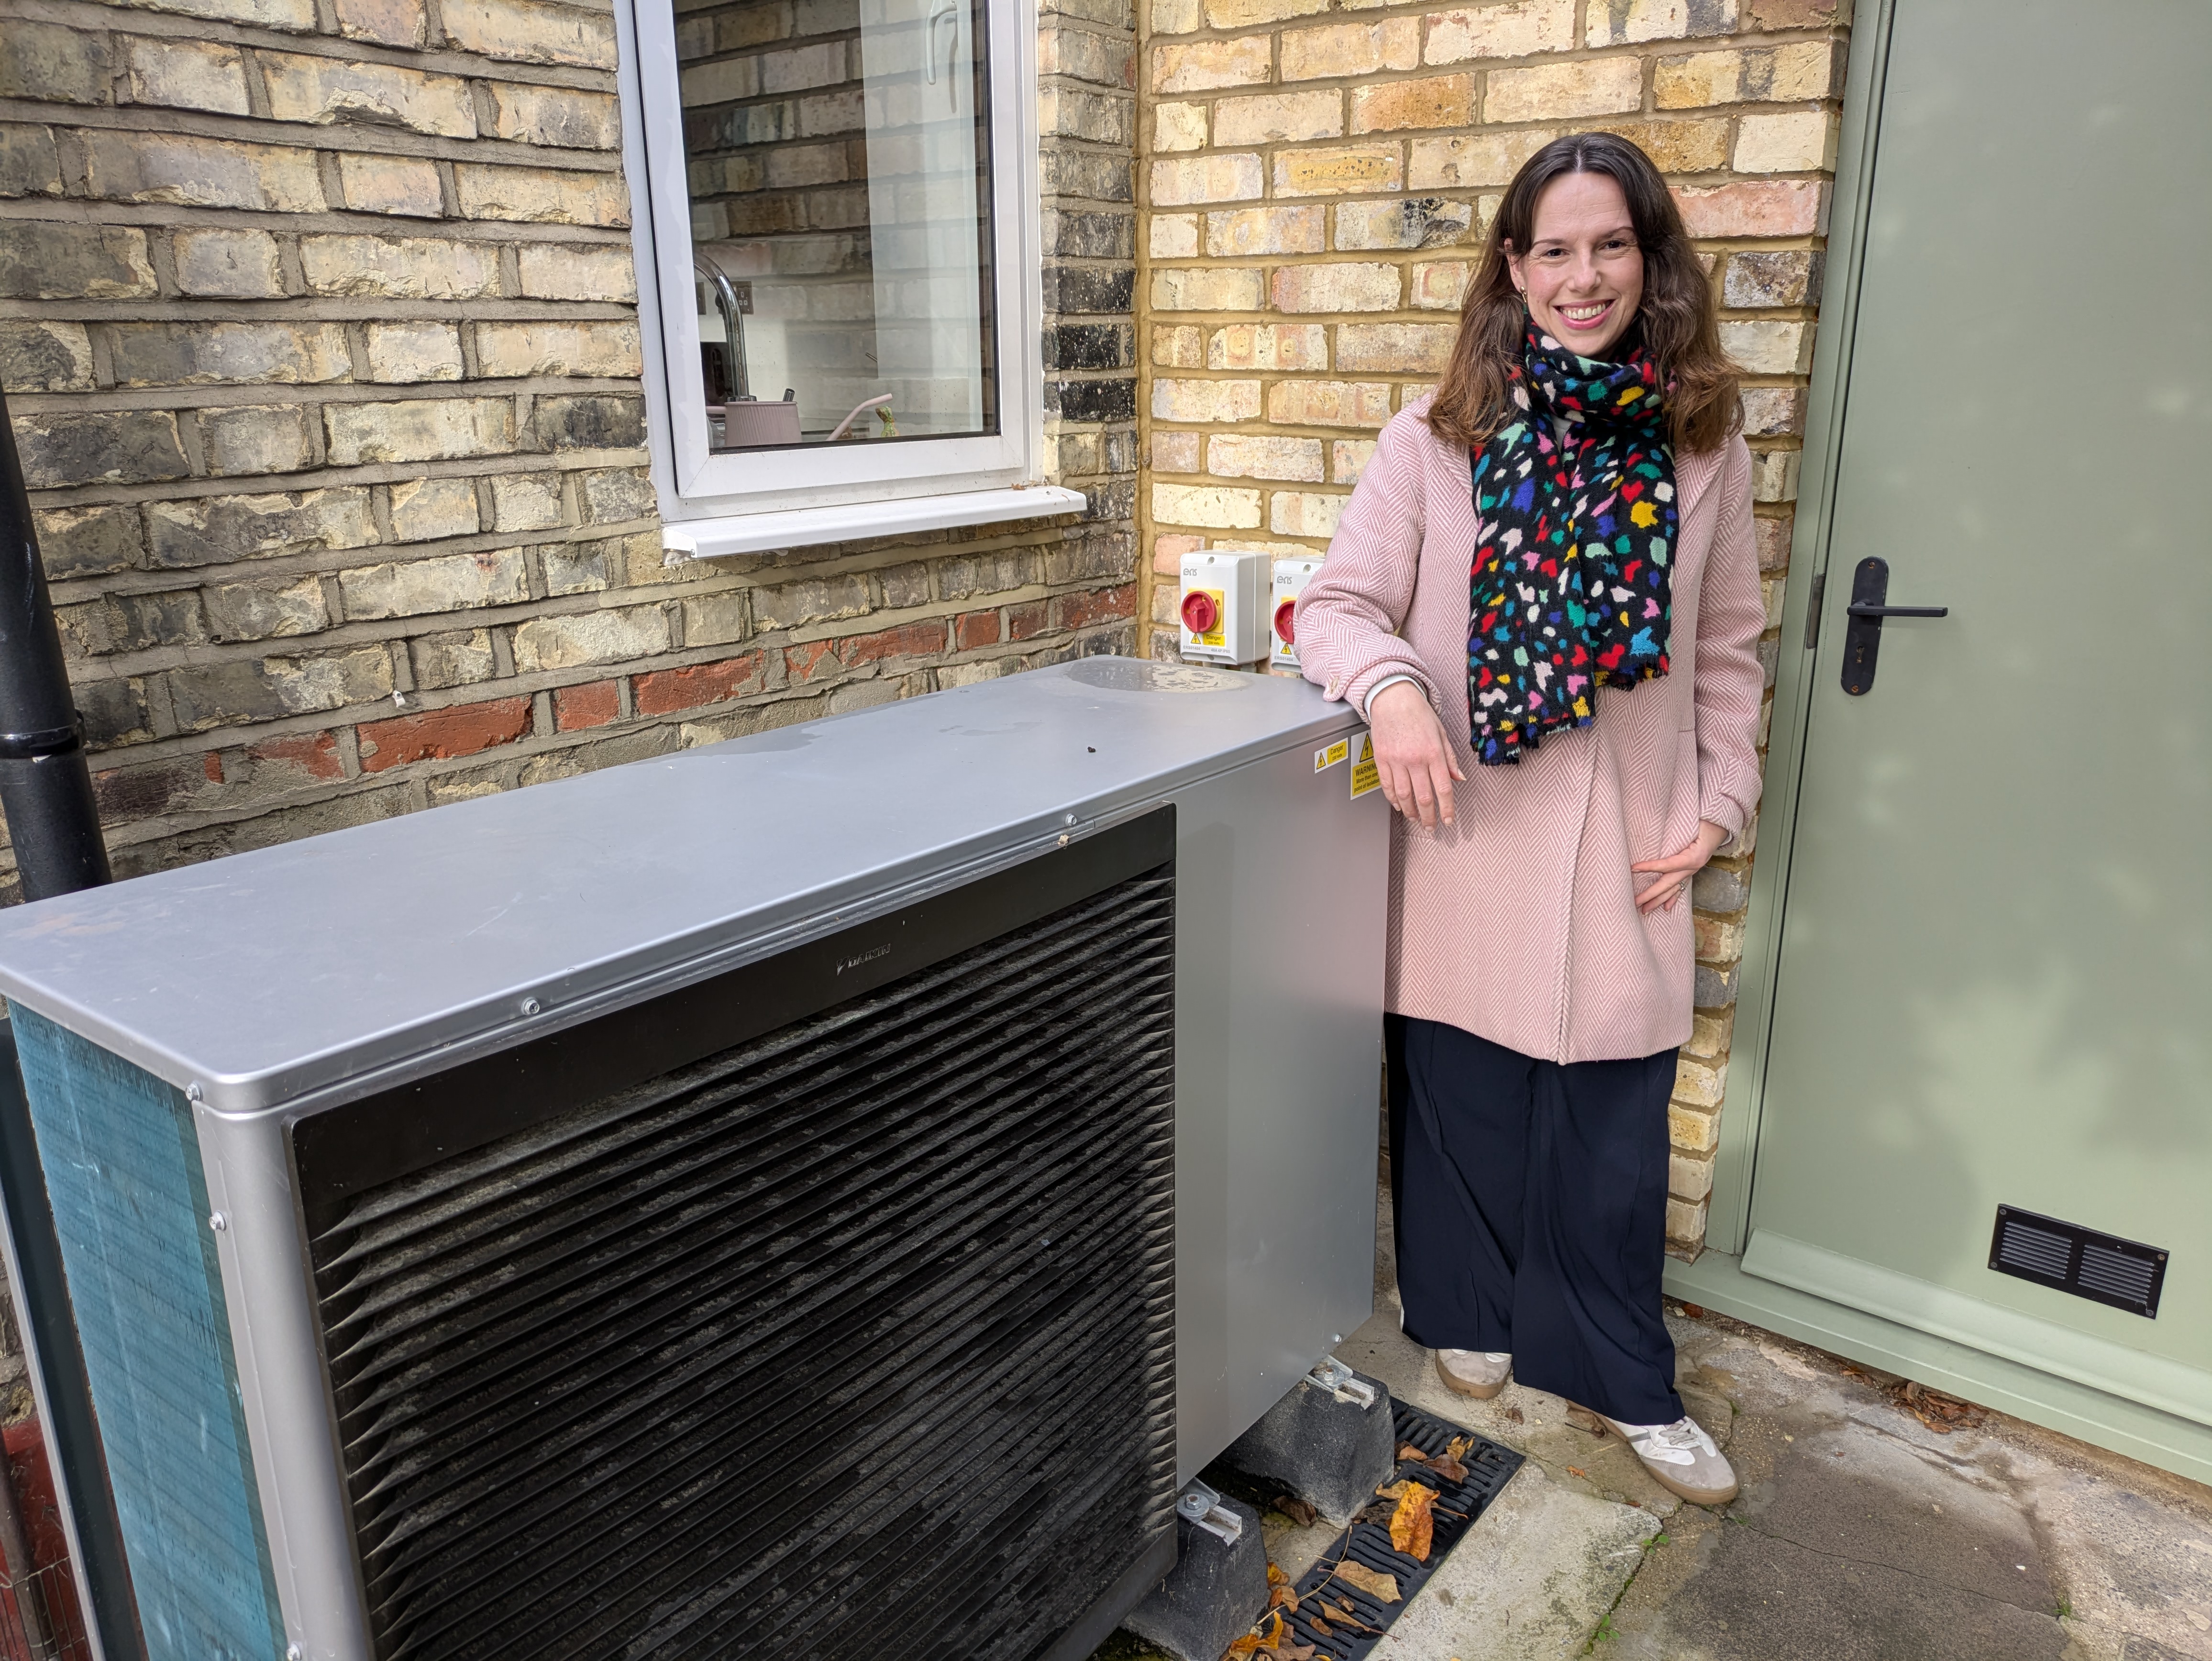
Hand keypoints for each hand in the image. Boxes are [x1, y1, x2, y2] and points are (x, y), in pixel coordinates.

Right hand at [1369, 680, 1465, 830]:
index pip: (1443, 788)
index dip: (1447, 809)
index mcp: (1433, 752)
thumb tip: (1459, 778)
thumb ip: (1450, 758)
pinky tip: (1399, 805)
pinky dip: (1393, 798)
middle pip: (1423, 797)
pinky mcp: (1381, 759)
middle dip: (1428, 817)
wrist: (1392, 698)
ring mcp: (1396, 760)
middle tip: (1430, 827)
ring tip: (1415, 819)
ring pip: (1404, 795)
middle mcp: (1415, 759)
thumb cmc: (1418, 713)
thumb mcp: (1441, 733)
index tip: (1448, 821)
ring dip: (1410, 811)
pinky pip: (1387, 785)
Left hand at [1632, 820, 1729, 912]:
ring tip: (1645, 910)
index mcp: (1693, 857)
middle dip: (1650, 894)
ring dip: (1658, 900)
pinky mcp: (1691, 872)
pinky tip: (1666, 908)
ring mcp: (1692, 872)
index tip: (1633, 868)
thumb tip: (1655, 830)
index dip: (1650, 867)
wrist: (1720, 826)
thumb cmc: (1705, 823)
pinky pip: (1681, 888)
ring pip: (1673, 889)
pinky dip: (1672, 898)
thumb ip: (1675, 829)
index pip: (1667, 865)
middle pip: (1668, 883)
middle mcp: (1693, 868)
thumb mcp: (1691, 824)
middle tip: (1635, 902)